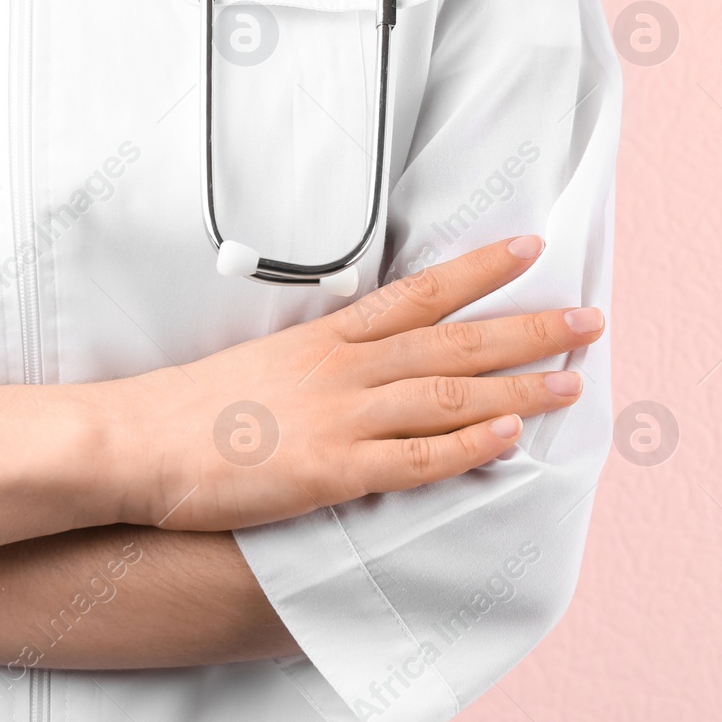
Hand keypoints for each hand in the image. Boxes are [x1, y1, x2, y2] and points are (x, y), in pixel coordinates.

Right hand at [115, 236, 604, 532]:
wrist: (132, 440)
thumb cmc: (189, 407)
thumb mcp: (263, 361)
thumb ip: (318, 359)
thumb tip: (360, 359)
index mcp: (328, 336)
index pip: (421, 292)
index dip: (481, 269)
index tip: (531, 250)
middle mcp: (345, 368)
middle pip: (456, 339)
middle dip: (529, 328)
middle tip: (589, 320)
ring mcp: (341, 418)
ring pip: (449, 393)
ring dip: (518, 386)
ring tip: (572, 379)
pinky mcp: (331, 471)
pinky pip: (415, 459)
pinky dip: (467, 447)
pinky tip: (510, 438)